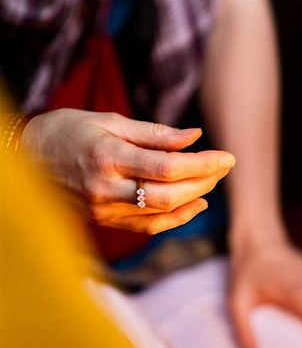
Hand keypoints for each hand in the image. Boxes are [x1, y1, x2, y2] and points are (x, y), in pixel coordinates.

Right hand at [21, 109, 233, 233]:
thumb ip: (155, 133)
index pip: (168, 167)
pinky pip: (149, 225)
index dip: (203, 164)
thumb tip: (196, 137)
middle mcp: (105, 188)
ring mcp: (104, 209)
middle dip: (204, 181)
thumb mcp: (110, 122)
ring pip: (162, 212)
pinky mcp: (104, 221)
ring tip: (213, 179)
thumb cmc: (71, 131)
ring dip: (195, 197)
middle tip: (225, 166)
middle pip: (169, 193)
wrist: (27, 157)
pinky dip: (178, 217)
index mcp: (107, 157)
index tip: (228, 157)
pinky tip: (197, 203)